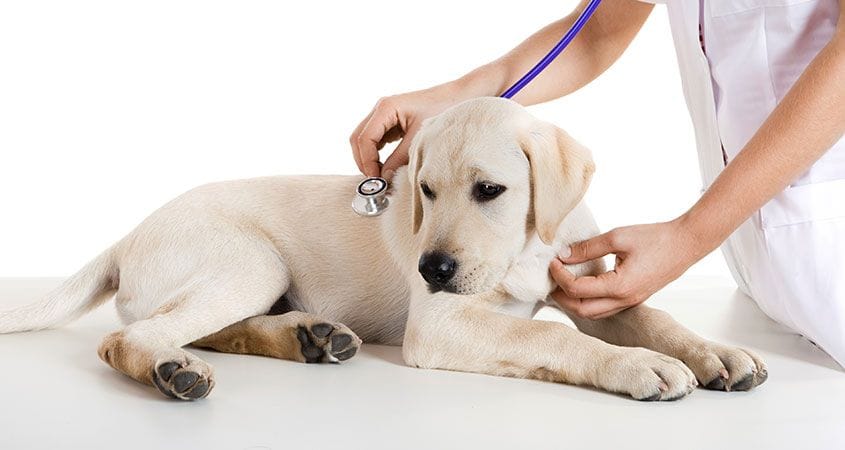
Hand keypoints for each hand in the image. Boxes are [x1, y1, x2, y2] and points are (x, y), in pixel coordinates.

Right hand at [349, 85, 463, 179]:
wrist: (459, 97)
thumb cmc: (442, 110)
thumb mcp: (419, 138)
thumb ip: (399, 158)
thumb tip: (384, 178)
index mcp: (385, 108)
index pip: (364, 139)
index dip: (367, 162)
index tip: (376, 180)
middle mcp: (381, 109)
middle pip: (358, 139)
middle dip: (364, 162)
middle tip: (376, 181)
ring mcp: (384, 115)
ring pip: (364, 140)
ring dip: (368, 159)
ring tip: (381, 177)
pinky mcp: (391, 123)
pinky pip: (375, 140)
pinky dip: (376, 155)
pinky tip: (386, 167)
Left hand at [548, 219, 706, 319]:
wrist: (686, 243)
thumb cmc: (656, 238)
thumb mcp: (617, 237)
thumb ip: (588, 248)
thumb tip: (564, 255)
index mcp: (619, 286)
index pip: (577, 289)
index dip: (560, 276)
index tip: (553, 262)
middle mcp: (624, 300)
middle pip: (582, 310)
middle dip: (562, 297)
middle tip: (551, 280)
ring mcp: (630, 302)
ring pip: (593, 314)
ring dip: (574, 303)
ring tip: (562, 286)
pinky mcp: (634, 298)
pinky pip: (605, 309)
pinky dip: (588, 302)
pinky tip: (582, 287)